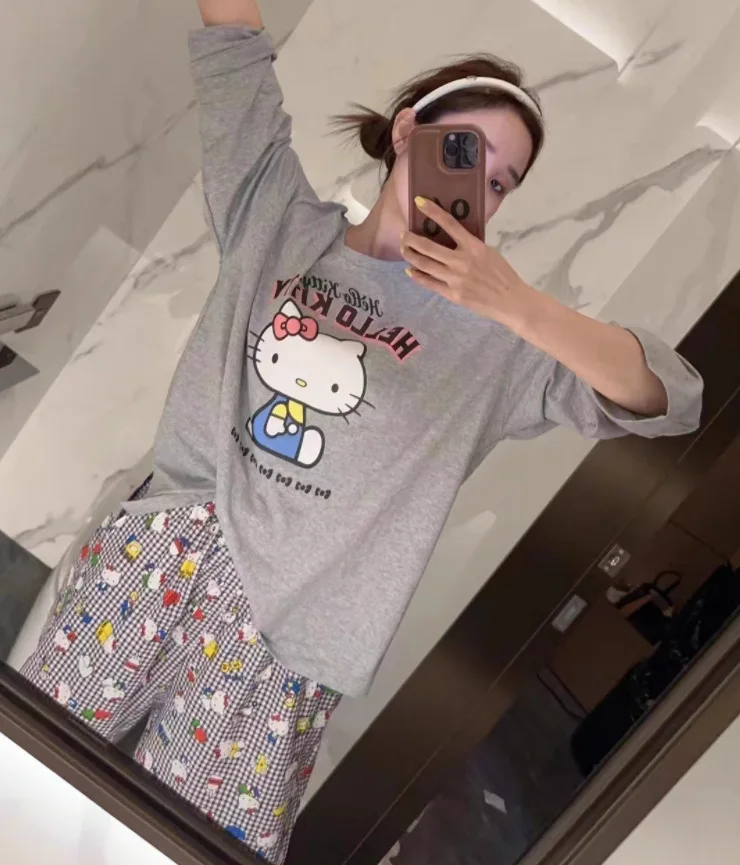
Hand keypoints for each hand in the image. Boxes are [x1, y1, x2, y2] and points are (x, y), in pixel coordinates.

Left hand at [401, 197, 535, 330]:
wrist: (511, 301)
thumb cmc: (502, 274)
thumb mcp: (489, 252)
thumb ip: (470, 245)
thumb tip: (452, 238)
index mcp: (474, 246)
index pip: (450, 224)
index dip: (432, 211)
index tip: (419, 201)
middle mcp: (461, 261)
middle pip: (427, 246)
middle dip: (410, 238)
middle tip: (404, 234)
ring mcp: (455, 279)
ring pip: (424, 264)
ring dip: (410, 255)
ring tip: (404, 249)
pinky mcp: (452, 294)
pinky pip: (428, 283)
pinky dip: (417, 275)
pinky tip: (410, 270)